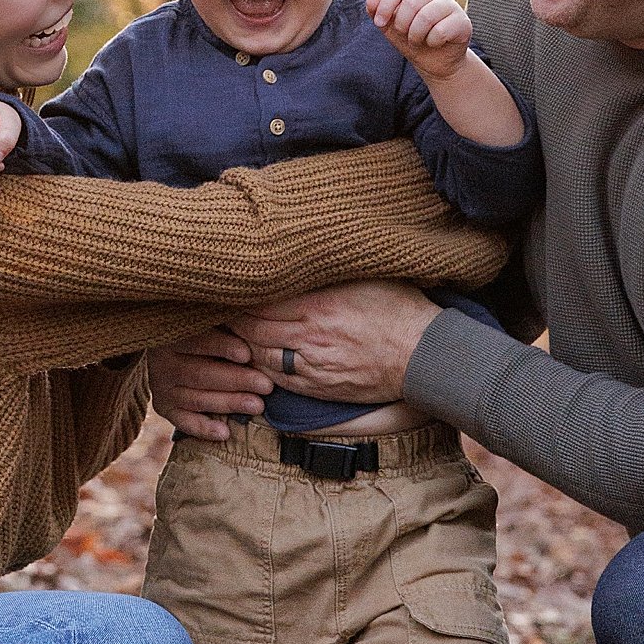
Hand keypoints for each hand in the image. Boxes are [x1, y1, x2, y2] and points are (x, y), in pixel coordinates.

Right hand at [146, 329, 271, 442]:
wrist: (178, 347)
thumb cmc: (211, 329)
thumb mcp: (216, 321)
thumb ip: (232, 323)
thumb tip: (260, 329)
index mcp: (174, 334)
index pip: (198, 340)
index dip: (222, 347)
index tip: (247, 354)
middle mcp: (162, 360)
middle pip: (200, 373)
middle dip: (236, 380)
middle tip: (266, 385)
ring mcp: (160, 385)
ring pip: (196, 398)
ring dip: (228, 403)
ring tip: (257, 406)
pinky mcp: (163, 406)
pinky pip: (182, 421)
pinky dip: (203, 429)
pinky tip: (225, 433)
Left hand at [229, 283, 439, 405]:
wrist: (422, 355)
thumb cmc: (398, 309)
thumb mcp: (365, 277)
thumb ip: (329, 271)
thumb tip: (299, 256)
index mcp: (320, 306)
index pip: (263, 300)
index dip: (242, 295)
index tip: (230, 286)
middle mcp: (311, 337)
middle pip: (255, 328)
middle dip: (234, 319)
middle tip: (221, 308)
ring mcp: (313, 365)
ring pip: (261, 355)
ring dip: (243, 343)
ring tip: (232, 331)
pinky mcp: (319, 387)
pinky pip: (278, 378)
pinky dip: (260, 368)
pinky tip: (254, 357)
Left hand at [368, 0, 473, 81]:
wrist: (437, 63)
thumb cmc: (414, 41)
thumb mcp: (391, 29)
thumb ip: (379, 14)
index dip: (386, 5)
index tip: (379, 23)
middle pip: (411, 1)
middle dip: (401, 24)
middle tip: (404, 34)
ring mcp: (451, 5)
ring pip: (426, 16)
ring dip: (415, 35)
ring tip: (417, 40)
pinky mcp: (463, 22)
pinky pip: (441, 30)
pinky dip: (432, 42)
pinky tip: (435, 43)